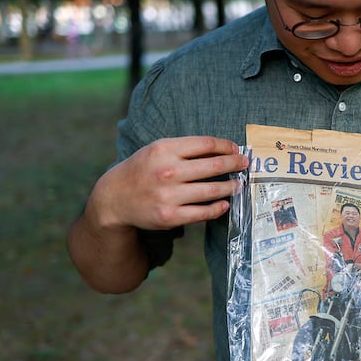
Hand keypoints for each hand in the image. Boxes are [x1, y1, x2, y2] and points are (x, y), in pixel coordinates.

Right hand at [87, 136, 247, 231]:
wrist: (114, 198)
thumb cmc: (142, 170)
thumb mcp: (157, 151)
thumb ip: (185, 149)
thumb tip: (222, 150)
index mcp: (164, 150)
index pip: (206, 144)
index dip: (226, 146)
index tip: (236, 149)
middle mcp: (167, 172)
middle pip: (213, 165)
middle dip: (235, 164)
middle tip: (246, 165)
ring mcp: (168, 196)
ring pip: (212, 190)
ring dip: (230, 187)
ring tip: (238, 185)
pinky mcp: (170, 216)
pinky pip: (203, 213)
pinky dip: (218, 208)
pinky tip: (225, 203)